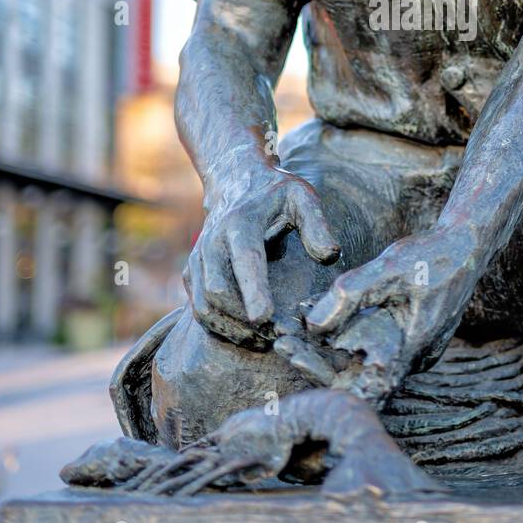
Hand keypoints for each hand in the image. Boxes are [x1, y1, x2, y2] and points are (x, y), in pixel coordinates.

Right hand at [185, 166, 339, 350]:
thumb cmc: (276, 194)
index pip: (245, 260)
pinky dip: (219, 328)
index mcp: (241, 223)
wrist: (235, 181)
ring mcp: (198, 258)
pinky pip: (198, 309)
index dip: (253, 291)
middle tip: (276, 336)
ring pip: (204, 306)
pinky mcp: (192, 272)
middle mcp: (213, 241)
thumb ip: (318, 225)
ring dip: (231, 329)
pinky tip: (246, 335)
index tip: (265, 317)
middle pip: (218, 290)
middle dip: (244, 319)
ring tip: (263, 342)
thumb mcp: (302, 197)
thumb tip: (330, 256)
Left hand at [305, 227, 477, 403]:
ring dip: (326, 348)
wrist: (468, 244)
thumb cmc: (432, 255)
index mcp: (409, 351)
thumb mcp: (389, 268)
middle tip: (280, 340)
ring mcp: (412, 351)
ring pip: (361, 360)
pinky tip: (315, 317)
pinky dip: (343, 335)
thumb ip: (351, 294)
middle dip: (317, 360)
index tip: (292, 357)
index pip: (361, 387)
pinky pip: (371, 345)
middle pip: (355, 375)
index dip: (325, 379)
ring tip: (289, 331)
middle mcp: (411, 360)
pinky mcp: (408, 338)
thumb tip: (312, 324)